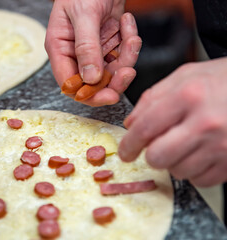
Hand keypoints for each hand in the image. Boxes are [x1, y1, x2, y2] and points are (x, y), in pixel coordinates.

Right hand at [45, 0, 141, 105]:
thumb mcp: (84, 15)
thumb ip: (86, 47)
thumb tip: (90, 79)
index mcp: (60, 49)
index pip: (69, 83)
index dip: (88, 94)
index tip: (108, 95)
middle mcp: (76, 54)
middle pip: (93, 83)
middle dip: (113, 80)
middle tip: (129, 72)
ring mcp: (94, 51)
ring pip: (112, 71)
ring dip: (127, 58)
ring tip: (131, 36)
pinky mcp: (109, 44)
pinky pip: (122, 55)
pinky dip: (130, 43)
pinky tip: (127, 23)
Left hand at [119, 57, 226, 186]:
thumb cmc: (222, 81)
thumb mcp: (185, 76)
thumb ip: (152, 98)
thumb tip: (130, 125)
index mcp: (188, 95)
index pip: (145, 128)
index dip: (129, 144)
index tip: (125, 152)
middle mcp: (205, 122)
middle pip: (158, 157)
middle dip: (150, 155)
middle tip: (155, 148)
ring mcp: (222, 145)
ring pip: (178, 171)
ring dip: (174, 161)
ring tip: (186, 143)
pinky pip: (200, 180)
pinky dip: (194, 169)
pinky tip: (201, 152)